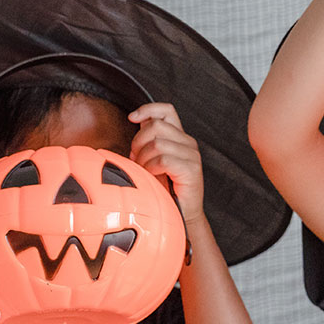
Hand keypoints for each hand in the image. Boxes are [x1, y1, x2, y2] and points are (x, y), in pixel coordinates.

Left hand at [127, 102, 204, 223]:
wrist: (182, 214)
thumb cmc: (165, 188)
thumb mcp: (152, 159)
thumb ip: (148, 140)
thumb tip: (135, 121)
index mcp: (179, 137)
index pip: (166, 110)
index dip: (148, 109)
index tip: (132, 118)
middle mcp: (188, 143)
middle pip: (156, 126)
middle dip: (138, 142)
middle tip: (136, 160)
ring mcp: (191, 155)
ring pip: (157, 143)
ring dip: (144, 159)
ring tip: (144, 171)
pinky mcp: (191, 169)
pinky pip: (163, 160)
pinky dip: (152, 168)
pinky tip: (153, 176)